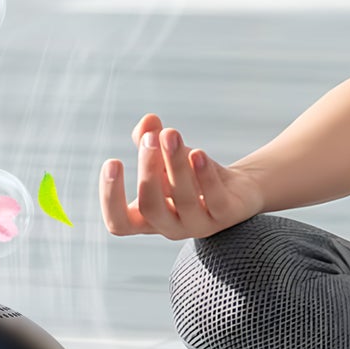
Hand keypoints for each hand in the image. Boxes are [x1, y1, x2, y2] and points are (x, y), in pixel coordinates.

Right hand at [100, 112, 265, 240]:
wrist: (238, 187)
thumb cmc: (192, 174)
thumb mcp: (166, 156)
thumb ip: (150, 139)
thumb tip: (147, 122)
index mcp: (148, 218)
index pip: (119, 223)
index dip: (110, 197)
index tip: (113, 161)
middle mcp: (171, 226)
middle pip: (150, 208)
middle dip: (147, 170)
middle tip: (150, 139)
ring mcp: (199, 225)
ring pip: (184, 200)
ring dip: (175, 164)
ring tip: (171, 133)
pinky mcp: (226, 215)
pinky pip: (214, 199)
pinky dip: (204, 175)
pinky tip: (197, 152)